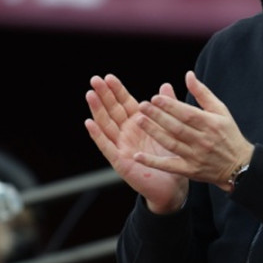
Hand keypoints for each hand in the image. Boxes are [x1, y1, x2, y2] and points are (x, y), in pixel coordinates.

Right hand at [85, 74, 187, 213]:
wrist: (173, 186)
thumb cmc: (170, 156)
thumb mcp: (170, 128)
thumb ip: (167, 106)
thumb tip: (165, 85)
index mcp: (138, 123)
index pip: (124, 102)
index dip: (116, 90)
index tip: (108, 76)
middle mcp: (127, 133)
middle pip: (112, 110)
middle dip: (104, 95)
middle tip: (95, 79)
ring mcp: (122, 146)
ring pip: (106, 125)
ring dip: (97, 110)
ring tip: (90, 95)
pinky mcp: (120, 161)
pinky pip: (107, 146)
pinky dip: (97, 135)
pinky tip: (89, 123)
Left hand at [134, 70, 253, 191]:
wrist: (239, 166)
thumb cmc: (228, 134)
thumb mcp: (220, 110)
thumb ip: (202, 93)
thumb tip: (188, 75)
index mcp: (210, 124)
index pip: (187, 113)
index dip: (171, 105)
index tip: (155, 98)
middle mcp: (203, 140)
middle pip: (177, 127)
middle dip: (158, 116)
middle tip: (142, 106)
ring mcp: (196, 156)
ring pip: (171, 143)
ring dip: (154, 132)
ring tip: (139, 121)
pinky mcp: (190, 170)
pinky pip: (169, 166)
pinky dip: (153, 162)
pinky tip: (138, 157)